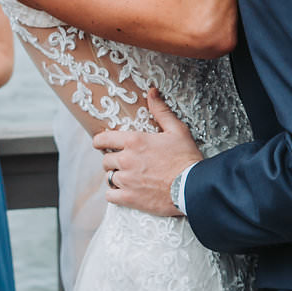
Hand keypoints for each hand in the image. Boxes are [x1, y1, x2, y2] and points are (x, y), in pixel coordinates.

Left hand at [93, 90, 201, 215]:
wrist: (192, 187)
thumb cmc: (186, 158)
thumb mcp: (177, 130)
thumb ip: (161, 111)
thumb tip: (152, 92)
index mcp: (134, 141)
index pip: (104, 139)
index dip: (99, 141)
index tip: (99, 144)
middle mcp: (126, 160)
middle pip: (106, 160)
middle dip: (112, 161)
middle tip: (123, 163)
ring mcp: (126, 180)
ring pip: (108, 178)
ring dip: (116, 177)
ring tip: (127, 178)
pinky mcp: (129, 198)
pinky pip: (110, 196)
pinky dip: (115, 194)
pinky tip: (124, 192)